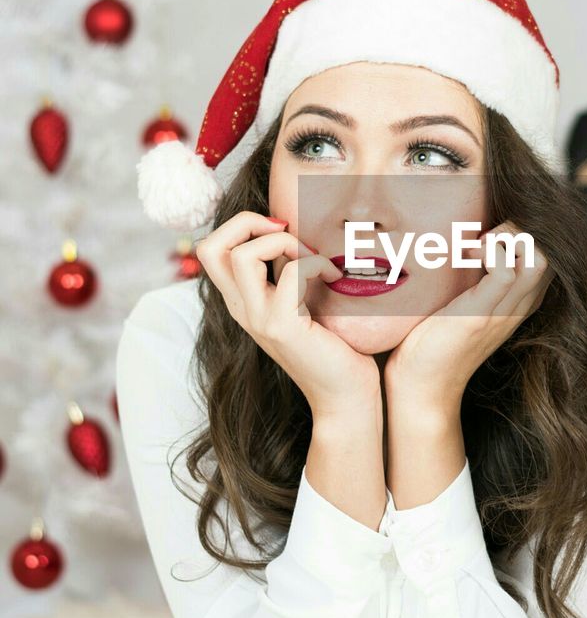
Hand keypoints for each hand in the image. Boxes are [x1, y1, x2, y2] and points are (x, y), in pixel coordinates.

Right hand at [195, 211, 380, 414]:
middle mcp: (242, 310)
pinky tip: (334, 275)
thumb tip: (300, 230)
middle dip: (247, 221)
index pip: (210, 249)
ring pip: (242, 256)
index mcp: (242, 301)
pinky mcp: (283, 327)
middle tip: (285, 230)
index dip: (240, 226)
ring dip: (282, 241)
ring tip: (311, 256)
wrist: (345, 396)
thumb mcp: (302, 302)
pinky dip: (316, 262)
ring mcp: (259, 319)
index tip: (280, 230)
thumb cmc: (334, 346)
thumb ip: (289, 274)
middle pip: (210, 247)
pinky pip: (291, 273)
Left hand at [383, 219, 552, 411]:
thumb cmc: (435, 342)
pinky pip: (505, 270)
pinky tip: (466, 256)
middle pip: (551, 251)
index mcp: (520, 301)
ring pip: (537, 257)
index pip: (548, 254)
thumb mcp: (465, 302)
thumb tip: (466, 239)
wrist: (422, 387)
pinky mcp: (482, 315)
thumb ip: (476, 277)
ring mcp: (505, 311)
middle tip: (486, 235)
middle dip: (522, 228)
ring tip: (478, 245)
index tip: (491, 234)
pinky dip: (488, 252)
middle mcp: (520, 305)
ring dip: (507, 237)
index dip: (527, 233)